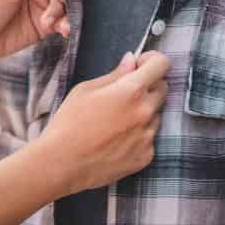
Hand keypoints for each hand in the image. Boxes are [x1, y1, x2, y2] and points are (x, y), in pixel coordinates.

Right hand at [41, 50, 168, 193]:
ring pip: (156, 114)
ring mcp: (148, 136)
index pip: (161, 64)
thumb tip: (131, 61)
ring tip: (116, 122)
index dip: (152, 61)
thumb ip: (115, 74)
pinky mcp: (146, 156)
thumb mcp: (85, 90)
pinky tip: (116, 140)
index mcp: (131, 91)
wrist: (61, 164)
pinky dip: (138, 135)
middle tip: (125, 94)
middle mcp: (145, 112)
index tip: (140, 66)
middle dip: (148, 86)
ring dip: (143, 112)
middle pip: (163, 88)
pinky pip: (149, 137)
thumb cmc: (68, 124)